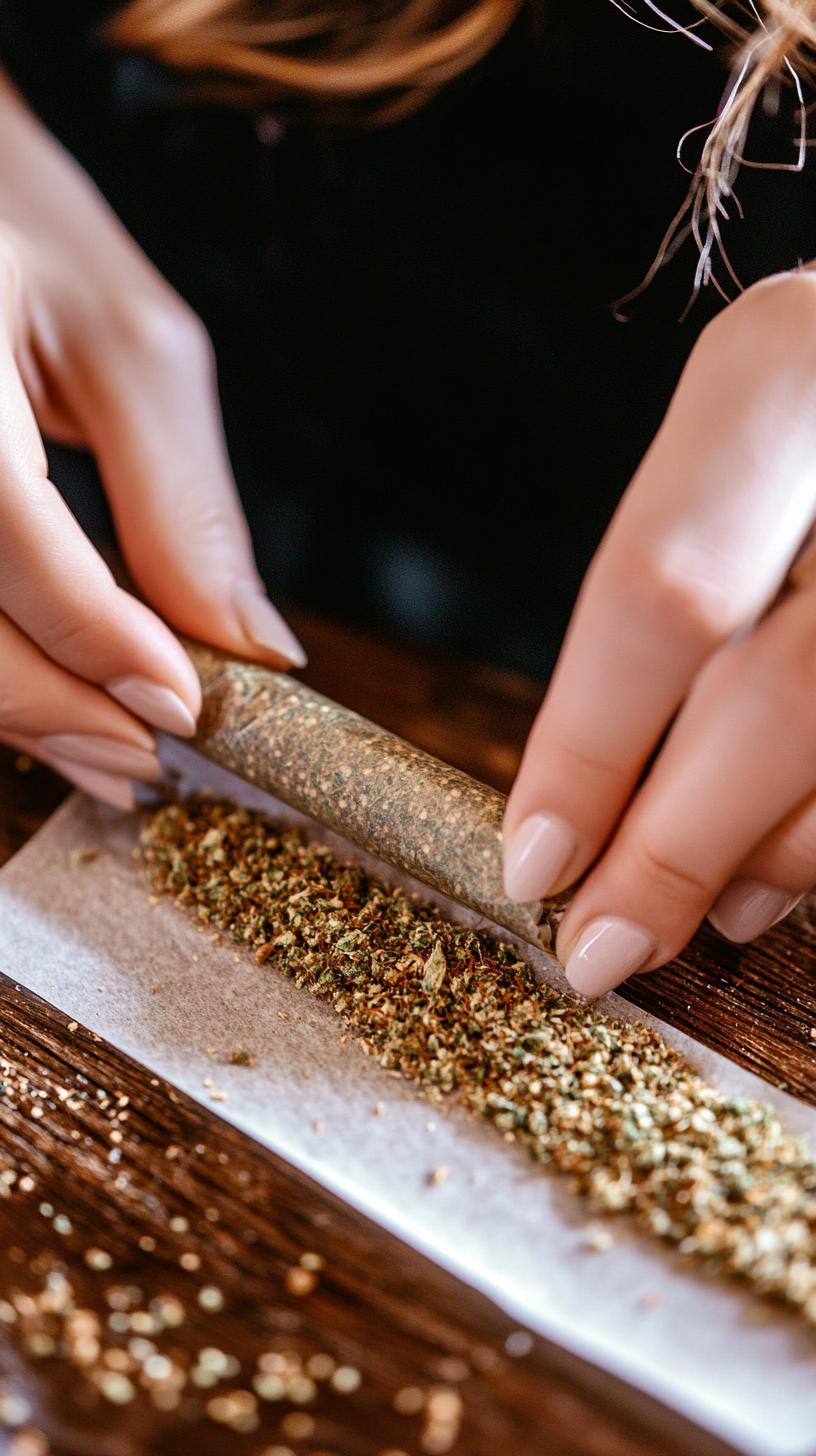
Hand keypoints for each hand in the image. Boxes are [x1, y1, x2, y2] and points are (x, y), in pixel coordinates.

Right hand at [0, 74, 304, 806]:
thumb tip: (252, 650)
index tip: (181, 706)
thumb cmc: (22, 229)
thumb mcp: (132, 346)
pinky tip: (45, 699)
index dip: (91, 632)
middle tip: (147, 760)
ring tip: (105, 748)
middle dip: (51, 707)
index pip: (0, 522)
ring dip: (14, 715)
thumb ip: (184, 506)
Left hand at [503, 267, 815, 994]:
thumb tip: (592, 803)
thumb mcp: (742, 441)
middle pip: (776, 698)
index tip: (534, 863)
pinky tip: (786, 871)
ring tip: (701, 909)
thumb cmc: (809, 429)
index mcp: (779, 370)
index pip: (657, 594)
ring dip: (775, 860)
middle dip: (674, 848)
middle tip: (601, 944)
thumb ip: (680, 587)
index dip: (588, 752)